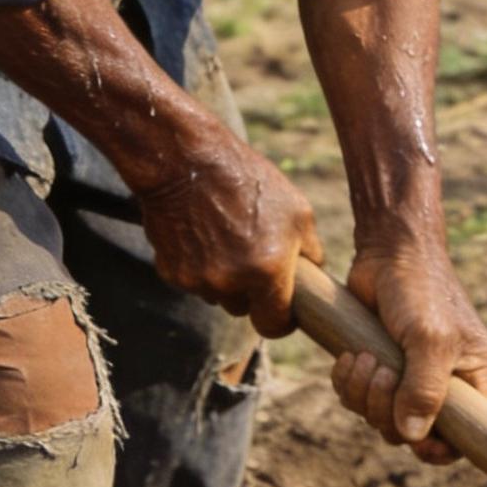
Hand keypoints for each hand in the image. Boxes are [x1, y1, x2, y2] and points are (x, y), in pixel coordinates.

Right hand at [138, 131, 323, 337]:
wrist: (185, 161)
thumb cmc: (248, 180)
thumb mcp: (297, 210)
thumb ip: (311, 252)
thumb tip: (315, 276)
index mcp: (267, 271)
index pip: (274, 326)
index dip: (280, 319)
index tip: (282, 308)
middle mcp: (231, 282)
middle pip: (243, 309)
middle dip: (250, 292)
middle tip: (253, 258)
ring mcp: (197, 280)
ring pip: (217, 295)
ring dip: (224, 278)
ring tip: (226, 237)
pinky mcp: (170, 273)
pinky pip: (193, 282)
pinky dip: (199, 266)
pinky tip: (202, 234)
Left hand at [333, 229, 486, 465]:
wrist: (388, 251)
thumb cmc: (420, 289)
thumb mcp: (430, 338)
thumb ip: (425, 389)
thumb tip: (412, 435)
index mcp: (476, 378)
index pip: (470, 436)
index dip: (443, 449)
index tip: (417, 438)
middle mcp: (447, 382)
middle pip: (416, 433)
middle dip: (388, 410)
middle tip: (383, 373)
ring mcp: (411, 376)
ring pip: (382, 419)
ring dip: (364, 395)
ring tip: (364, 358)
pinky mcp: (381, 366)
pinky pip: (360, 400)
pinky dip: (350, 385)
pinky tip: (351, 356)